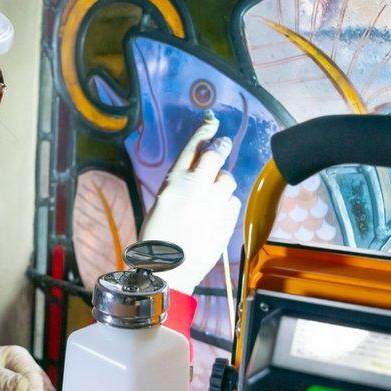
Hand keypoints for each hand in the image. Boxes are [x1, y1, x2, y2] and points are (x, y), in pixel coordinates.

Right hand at [140, 112, 241, 294]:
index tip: (212, 122)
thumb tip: (198, 171)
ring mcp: (215, 202)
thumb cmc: (157, 238)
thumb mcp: (162, 202)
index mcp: (175, 181)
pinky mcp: (227, 218)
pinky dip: (227, 203)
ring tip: (213, 193)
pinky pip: (233, 201)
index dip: (204, 132)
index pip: (193, 147)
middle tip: (224, 143)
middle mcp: (197, 186)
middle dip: (221, 146)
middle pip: (217, 154)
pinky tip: (216, 212)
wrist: (169, 269)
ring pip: (228, 179)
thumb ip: (181, 184)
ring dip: (222, 181)